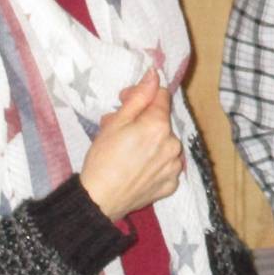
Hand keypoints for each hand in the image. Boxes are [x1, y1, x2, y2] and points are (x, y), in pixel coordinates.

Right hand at [80, 70, 184, 221]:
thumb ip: (138, 97)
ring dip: (150, 143)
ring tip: (126, 153)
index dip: (141, 96)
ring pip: (164, 143)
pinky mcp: (171, 184)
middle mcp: (173, 144)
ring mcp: (174, 166)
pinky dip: (154, 164)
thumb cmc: (102, 159)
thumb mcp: (115, 123)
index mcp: (159, 125)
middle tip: (117, 131)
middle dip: (141, 121)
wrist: (99, 200)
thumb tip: (154, 73)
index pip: (160, 96)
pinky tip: (136, 168)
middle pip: (161, 121)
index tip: (123, 102)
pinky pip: (166, 166)